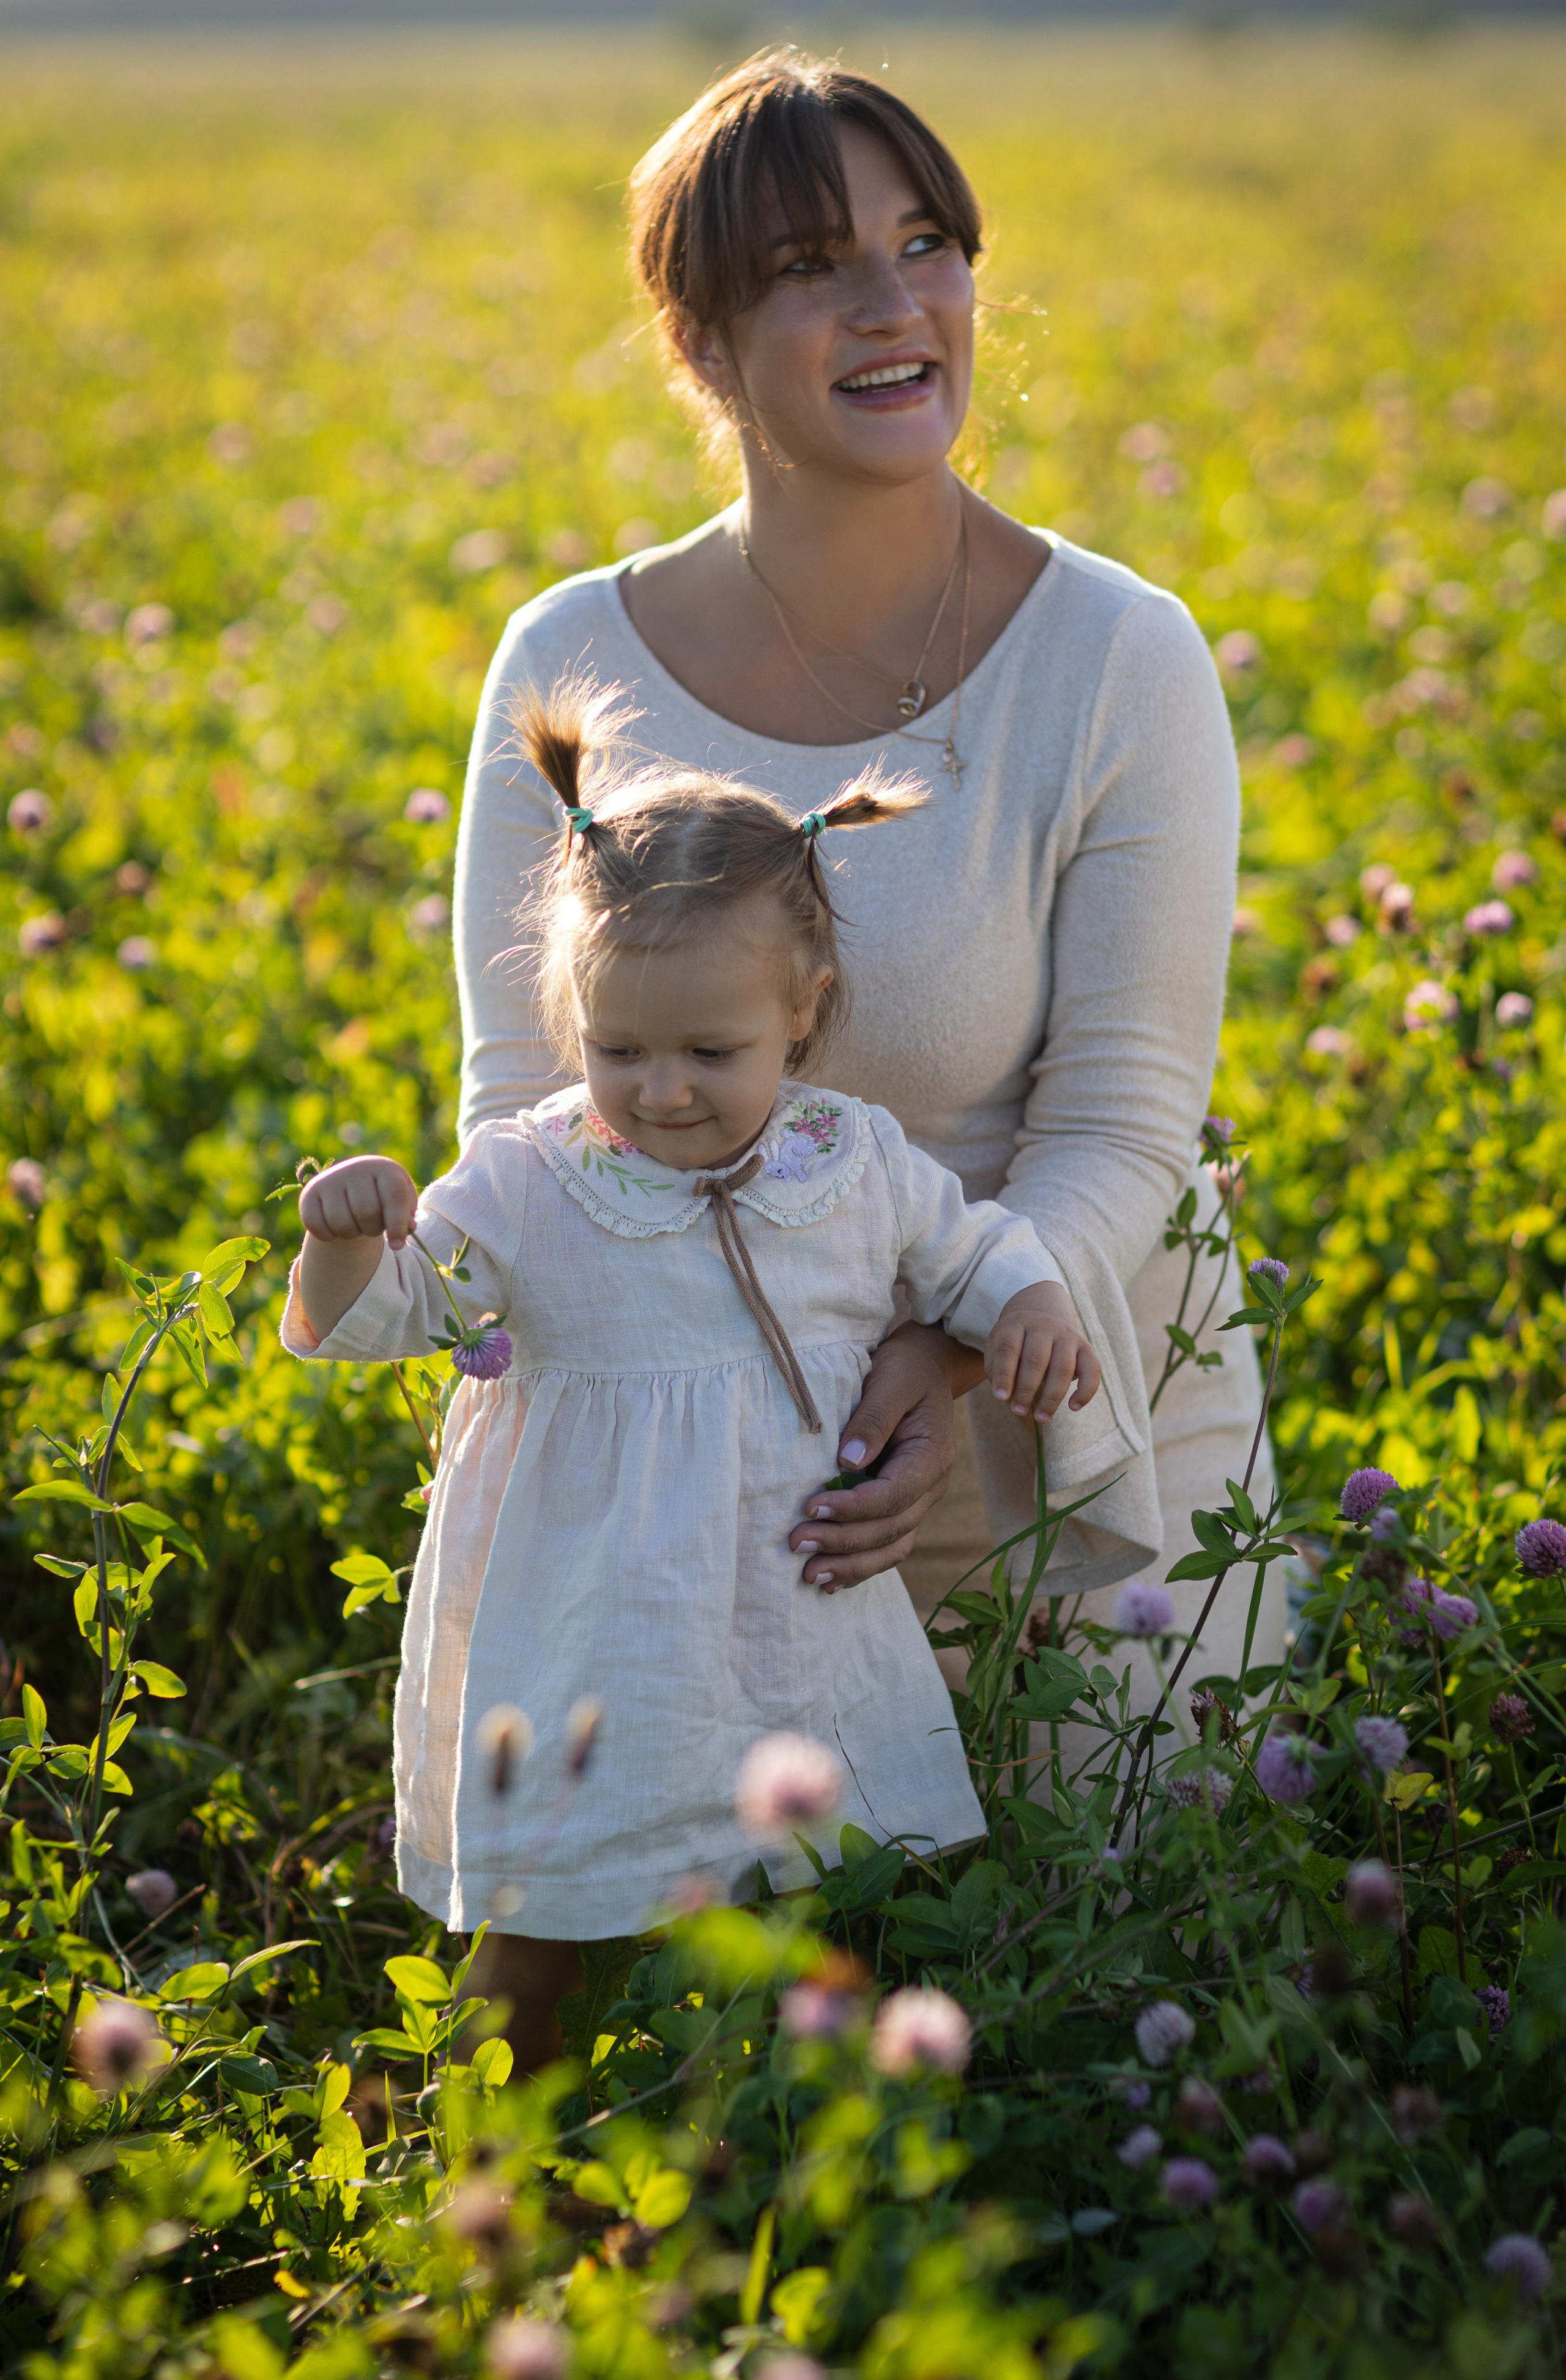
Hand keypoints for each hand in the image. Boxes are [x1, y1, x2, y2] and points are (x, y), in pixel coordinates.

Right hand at [300, 1156, 417, 1248]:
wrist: (355, 1182)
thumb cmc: (384, 1196)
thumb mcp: (401, 1203)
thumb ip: (406, 1217)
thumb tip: (406, 1228)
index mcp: (385, 1169)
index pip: (394, 1197)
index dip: (397, 1224)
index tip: (398, 1245)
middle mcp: (356, 1169)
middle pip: (367, 1213)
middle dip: (373, 1229)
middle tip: (373, 1226)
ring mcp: (330, 1179)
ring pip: (341, 1223)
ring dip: (351, 1234)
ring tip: (356, 1225)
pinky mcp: (309, 1193)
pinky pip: (316, 1226)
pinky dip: (328, 1236)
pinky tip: (335, 1228)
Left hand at [790, 1321, 980, 1594]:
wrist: (923, 1368)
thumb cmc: (904, 1370)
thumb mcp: (891, 1380)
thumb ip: (873, 1418)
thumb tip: (847, 1462)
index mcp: (932, 1456)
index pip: (894, 1495)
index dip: (853, 1508)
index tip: (810, 1506)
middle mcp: (930, 1486)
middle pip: (891, 1529)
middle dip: (843, 1542)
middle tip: (796, 1543)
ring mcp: (918, 1500)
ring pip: (891, 1547)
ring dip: (851, 1565)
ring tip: (809, 1575)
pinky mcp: (900, 1506)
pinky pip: (885, 1545)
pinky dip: (859, 1566)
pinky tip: (830, 1581)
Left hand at [986, 1281, 1100, 1423]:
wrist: (1041, 1319)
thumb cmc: (1015, 1344)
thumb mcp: (997, 1350)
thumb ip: (998, 1372)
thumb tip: (1009, 1399)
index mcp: (1016, 1324)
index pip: (1008, 1349)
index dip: (1004, 1375)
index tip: (1000, 1398)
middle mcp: (1044, 1326)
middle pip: (1036, 1359)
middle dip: (1026, 1390)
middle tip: (1018, 1412)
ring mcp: (1067, 1335)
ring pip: (1063, 1368)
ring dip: (1051, 1397)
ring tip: (1041, 1418)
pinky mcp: (1086, 1347)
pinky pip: (1092, 1370)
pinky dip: (1085, 1391)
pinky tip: (1073, 1407)